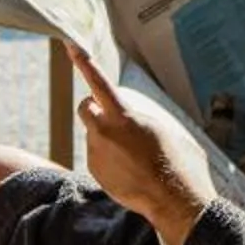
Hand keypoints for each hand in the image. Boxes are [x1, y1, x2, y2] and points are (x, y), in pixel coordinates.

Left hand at [66, 44, 214, 235]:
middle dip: (93, 107)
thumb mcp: (161, 129)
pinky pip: (96, 155)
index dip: (84, 63)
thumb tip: (127, 117)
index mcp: (123, 116)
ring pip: (93, 134)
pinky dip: (107, 158)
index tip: (70, 46)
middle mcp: (104, 132)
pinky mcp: (94, 170)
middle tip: (111, 116)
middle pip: (85, 107)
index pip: (99, 83)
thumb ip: (137, 118)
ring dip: (104, 136)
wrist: (171, 198)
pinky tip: (128, 169)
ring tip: (130, 154)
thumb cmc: (174, 161)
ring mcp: (96, 152)